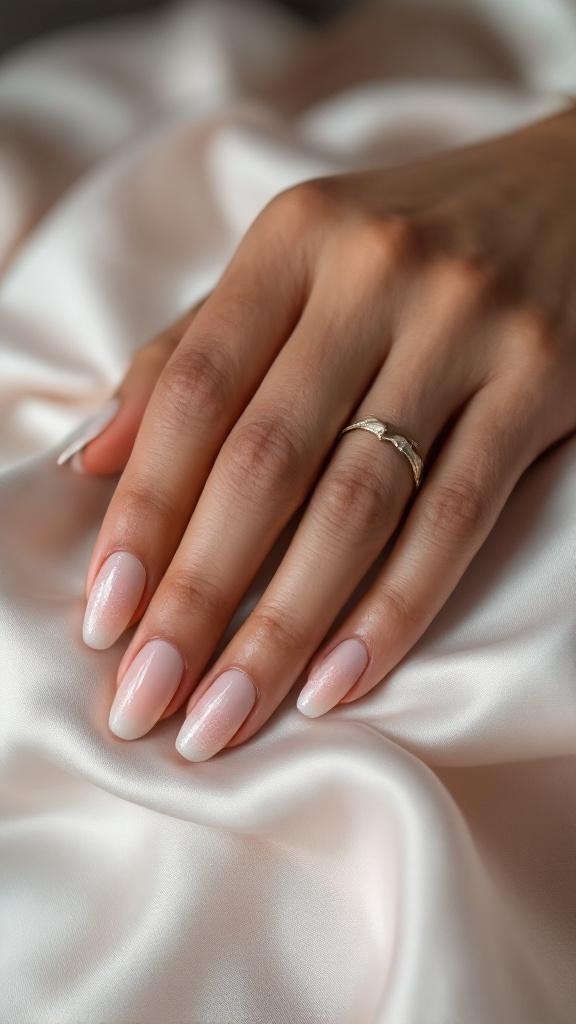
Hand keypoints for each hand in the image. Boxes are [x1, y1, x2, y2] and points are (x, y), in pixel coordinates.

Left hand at [66, 105, 575, 760]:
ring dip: (281, 627)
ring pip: (357, 504)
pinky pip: (455, 517)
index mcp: (295, 239)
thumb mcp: (297, 268)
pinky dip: (392, 610)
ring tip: (223, 716)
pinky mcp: (541, 380)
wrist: (571, 195)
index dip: (143, 512)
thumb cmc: (408, 247)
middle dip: (197, 595)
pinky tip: (335, 683)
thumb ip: (194, 352)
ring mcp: (467, 327)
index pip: (193, 391)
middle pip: (264, 460)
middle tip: (146, 698)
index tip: (105, 617)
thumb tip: (96, 460)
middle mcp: (375, 274)